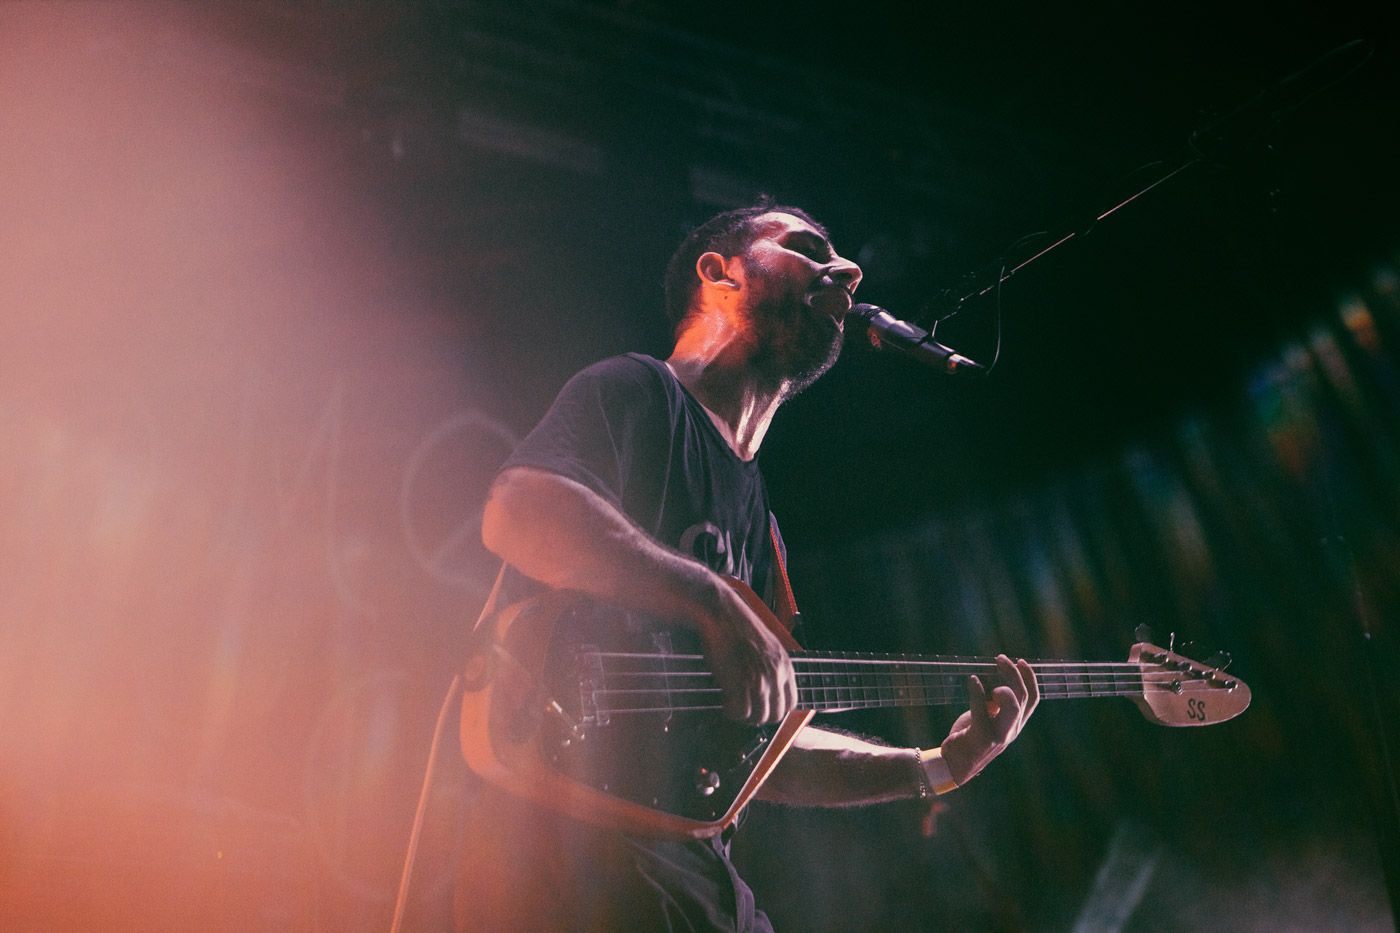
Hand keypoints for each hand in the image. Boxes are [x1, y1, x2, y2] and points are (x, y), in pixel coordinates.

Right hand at [694, 578, 796, 723]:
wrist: (721, 614)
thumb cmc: (738, 627)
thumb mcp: (767, 645)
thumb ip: (772, 666)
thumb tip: (769, 687)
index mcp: (785, 665)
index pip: (791, 703)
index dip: (775, 709)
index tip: (763, 708)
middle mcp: (776, 675)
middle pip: (776, 714)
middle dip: (759, 716)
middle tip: (744, 709)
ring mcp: (758, 681)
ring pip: (758, 717)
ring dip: (745, 716)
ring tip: (733, 706)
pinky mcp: (739, 684)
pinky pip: (741, 712)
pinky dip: (732, 712)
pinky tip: (725, 702)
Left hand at [940, 655, 1038, 785]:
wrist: (954, 764)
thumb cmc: (970, 736)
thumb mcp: (987, 716)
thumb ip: (994, 701)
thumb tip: (992, 676)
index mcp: (1015, 724)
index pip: (1032, 699)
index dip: (1030, 678)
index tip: (1020, 660)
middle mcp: (1011, 730)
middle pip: (1023, 698)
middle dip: (1014, 674)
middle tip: (1000, 658)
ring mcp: (999, 736)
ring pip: (1013, 706)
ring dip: (1004, 685)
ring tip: (988, 674)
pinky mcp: (982, 738)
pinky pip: (982, 712)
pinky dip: (977, 693)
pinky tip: (972, 680)